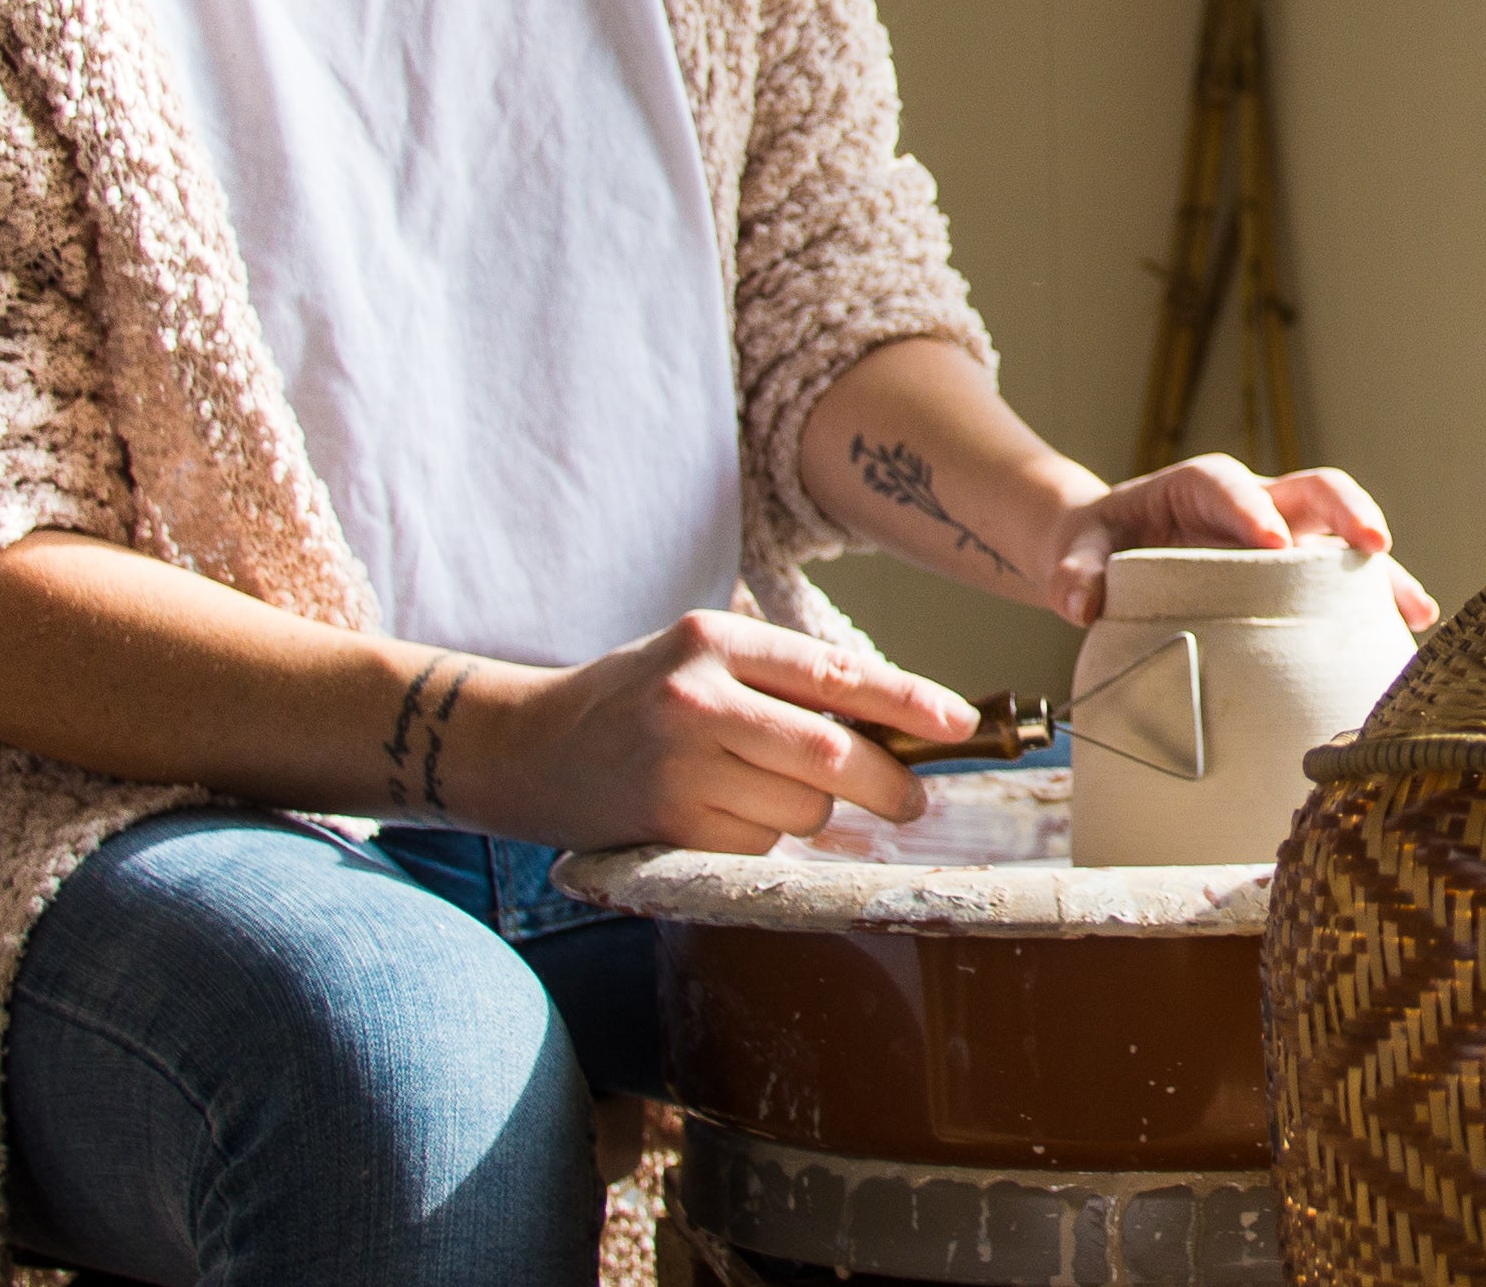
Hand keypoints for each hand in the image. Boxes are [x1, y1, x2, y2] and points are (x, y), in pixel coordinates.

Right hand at [459, 610, 976, 854]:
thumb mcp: (700, 657)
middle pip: (833, 755)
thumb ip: (782, 680)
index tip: (957, 724)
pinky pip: (759, 844)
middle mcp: (698, 697)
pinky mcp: (669, 824)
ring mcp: (681, 765)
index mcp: (716, 641)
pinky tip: (719, 814)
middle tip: (911, 800)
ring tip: (760, 790)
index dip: (909, 702)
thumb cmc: (633, 698)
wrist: (528, 746)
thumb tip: (893, 722)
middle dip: (888, 785)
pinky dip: (762, 839)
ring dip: (811, 814)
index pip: (837, 674)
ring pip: (802, 809)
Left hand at [1040, 455, 1440, 632]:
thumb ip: (1073, 571)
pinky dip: (1375, 605)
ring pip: (1341, 539)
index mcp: (1196, 487)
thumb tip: (1080, 601)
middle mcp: (1253, 503)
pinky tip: (1406, 635)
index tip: (1271, 540)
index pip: (1225, 484)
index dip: (1250, 506)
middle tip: (1373, 544)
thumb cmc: (1097, 548)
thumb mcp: (1075, 552)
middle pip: (1309, 489)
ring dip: (1379, 569)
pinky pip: (1343, 584)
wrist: (1110, 555)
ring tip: (1415, 609)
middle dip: (1344, 512)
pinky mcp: (1296, 575)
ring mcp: (1283, 538)